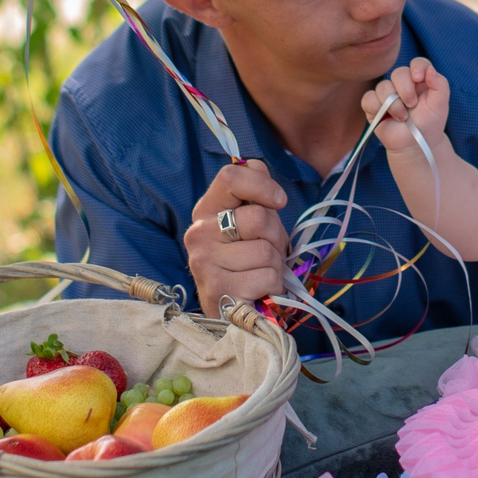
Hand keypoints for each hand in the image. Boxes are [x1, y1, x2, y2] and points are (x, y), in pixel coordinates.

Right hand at [183, 159, 290, 315]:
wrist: (231, 312)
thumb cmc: (246, 263)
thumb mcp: (251, 224)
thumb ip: (254, 194)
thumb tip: (255, 165)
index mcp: (206, 211)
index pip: (230, 177)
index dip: (263, 185)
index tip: (279, 201)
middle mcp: (198, 234)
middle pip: (259, 218)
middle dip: (276, 236)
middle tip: (267, 251)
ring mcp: (204, 263)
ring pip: (267, 251)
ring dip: (275, 265)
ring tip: (260, 273)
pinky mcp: (218, 291)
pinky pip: (268, 277)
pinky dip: (274, 286)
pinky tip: (258, 290)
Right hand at [360, 57, 451, 175]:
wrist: (416, 145)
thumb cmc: (429, 124)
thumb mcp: (440, 105)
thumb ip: (440, 85)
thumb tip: (430, 69)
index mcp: (420, 81)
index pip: (418, 63)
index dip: (417, 67)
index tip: (418, 78)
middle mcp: (403, 84)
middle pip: (398, 73)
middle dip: (406, 89)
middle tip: (412, 105)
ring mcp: (386, 94)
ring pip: (383, 86)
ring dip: (394, 104)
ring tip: (402, 118)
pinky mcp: (373, 105)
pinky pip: (369, 98)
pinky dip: (377, 107)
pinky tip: (386, 117)